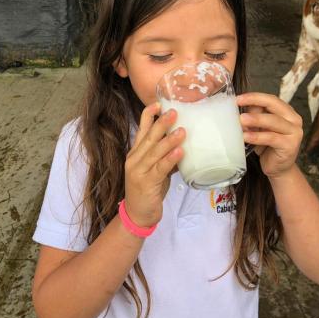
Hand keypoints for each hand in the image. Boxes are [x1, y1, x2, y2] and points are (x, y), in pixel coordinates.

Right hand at [124, 102, 184, 227]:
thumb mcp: (156, 170)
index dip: (148, 116)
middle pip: (149, 137)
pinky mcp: (146, 183)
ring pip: (155, 152)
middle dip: (161, 123)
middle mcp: (135, 159)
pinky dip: (170, 159)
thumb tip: (184, 145)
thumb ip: (165, 157)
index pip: (141, 130)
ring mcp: (138, 171)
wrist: (138, 214)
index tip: (158, 104)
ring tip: (182, 130)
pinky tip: (180, 151)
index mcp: (136, 153)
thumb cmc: (149, 189)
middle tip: (174, 111)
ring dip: (169, 140)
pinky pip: (160, 168)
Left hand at [236, 93, 303, 178]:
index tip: (238, 98)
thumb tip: (239, 109)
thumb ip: (254, 118)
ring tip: (241, 120)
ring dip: (255, 119)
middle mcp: (294, 120)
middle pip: (273, 105)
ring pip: (273, 121)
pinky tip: (245, 136)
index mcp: (287, 112)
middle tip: (238, 103)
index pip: (271, 99)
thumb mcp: (259, 128)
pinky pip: (271, 138)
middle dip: (254, 102)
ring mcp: (294, 132)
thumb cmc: (267, 146)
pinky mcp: (290, 145)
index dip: (255, 97)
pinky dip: (257, 136)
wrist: (278, 168)